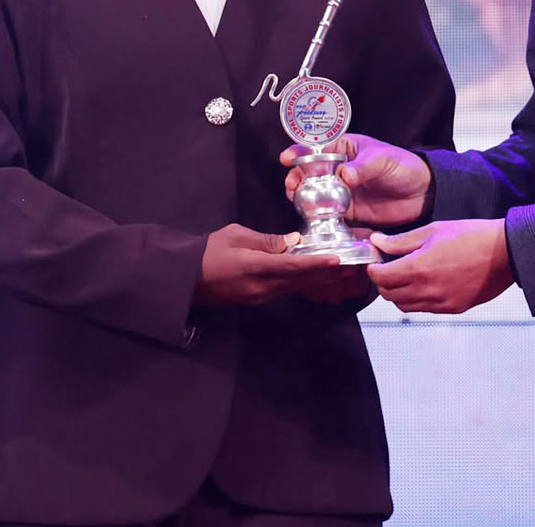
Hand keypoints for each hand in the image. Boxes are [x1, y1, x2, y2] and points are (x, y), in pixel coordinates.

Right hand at [193, 223, 342, 305]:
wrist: (183, 279)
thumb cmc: (207, 251)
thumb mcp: (235, 236)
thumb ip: (267, 240)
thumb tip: (293, 241)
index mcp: (255, 267)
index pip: (292, 266)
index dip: (316, 263)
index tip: (337, 260)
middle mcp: (261, 286)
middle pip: (300, 280)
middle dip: (326, 274)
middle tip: (351, 268)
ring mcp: (260, 295)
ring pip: (295, 287)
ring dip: (318, 280)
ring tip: (341, 273)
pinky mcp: (257, 298)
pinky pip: (286, 290)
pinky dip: (303, 283)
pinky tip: (316, 278)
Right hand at [281, 134, 431, 227]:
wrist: (421, 194)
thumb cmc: (403, 167)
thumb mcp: (383, 160)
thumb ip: (362, 167)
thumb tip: (344, 174)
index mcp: (345, 149)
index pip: (317, 148)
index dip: (299, 151)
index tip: (287, 158)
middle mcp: (338, 169)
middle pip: (308, 172)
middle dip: (296, 177)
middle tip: (292, 185)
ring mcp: (340, 191)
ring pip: (313, 193)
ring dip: (302, 197)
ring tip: (297, 200)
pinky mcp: (347, 211)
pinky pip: (326, 213)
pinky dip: (317, 216)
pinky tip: (312, 217)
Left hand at [366, 219, 513, 313]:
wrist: (505, 252)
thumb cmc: (472, 236)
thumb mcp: (434, 230)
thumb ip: (401, 241)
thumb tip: (377, 242)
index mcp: (419, 268)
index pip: (380, 278)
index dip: (373, 269)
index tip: (376, 262)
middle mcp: (427, 290)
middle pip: (389, 295)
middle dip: (384, 282)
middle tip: (390, 268)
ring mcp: (440, 303)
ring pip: (404, 306)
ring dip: (399, 293)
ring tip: (407, 277)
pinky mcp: (453, 309)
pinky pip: (424, 309)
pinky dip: (417, 300)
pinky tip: (426, 284)